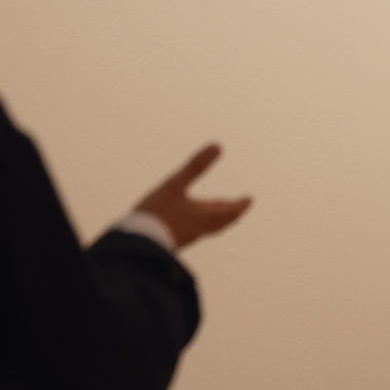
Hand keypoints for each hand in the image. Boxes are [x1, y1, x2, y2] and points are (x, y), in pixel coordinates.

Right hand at [132, 143, 251, 250]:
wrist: (140, 244)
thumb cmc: (158, 212)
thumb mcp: (175, 184)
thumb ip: (196, 165)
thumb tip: (218, 146)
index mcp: (205, 215)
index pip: (231, 210)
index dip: (241, 203)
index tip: (250, 199)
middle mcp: (201, 227)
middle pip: (223, 221)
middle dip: (233, 212)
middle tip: (239, 206)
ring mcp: (189, 236)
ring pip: (211, 227)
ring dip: (220, 218)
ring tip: (218, 212)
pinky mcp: (177, 240)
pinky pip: (198, 231)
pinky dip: (204, 223)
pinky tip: (191, 220)